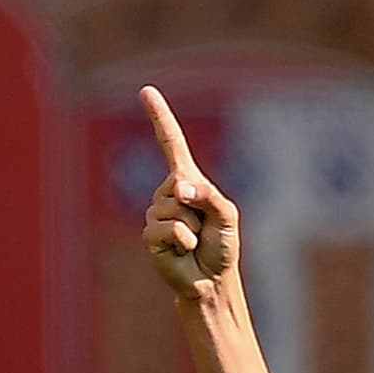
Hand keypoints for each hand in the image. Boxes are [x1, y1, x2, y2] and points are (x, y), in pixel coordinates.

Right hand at [139, 85, 239, 298]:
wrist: (211, 281)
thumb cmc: (222, 247)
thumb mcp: (226, 215)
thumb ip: (208, 195)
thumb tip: (179, 190)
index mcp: (188, 181)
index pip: (170, 144)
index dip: (159, 118)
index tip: (146, 91)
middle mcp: (168, 193)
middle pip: (180, 184)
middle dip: (200, 208)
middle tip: (204, 229)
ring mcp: (156, 212)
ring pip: (174, 208)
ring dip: (193, 228)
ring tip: (195, 241)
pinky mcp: (150, 234)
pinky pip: (169, 228)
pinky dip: (184, 240)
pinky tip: (186, 250)